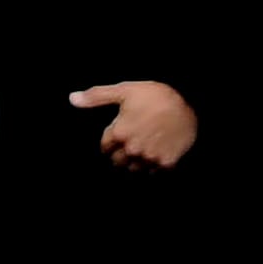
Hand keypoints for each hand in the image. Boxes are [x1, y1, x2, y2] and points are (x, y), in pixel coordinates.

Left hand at [70, 80, 197, 170]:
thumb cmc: (155, 94)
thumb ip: (96, 96)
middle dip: (120, 154)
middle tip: (130, 143)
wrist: (190, 100)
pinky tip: (156, 152)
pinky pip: (152, 173)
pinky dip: (152, 166)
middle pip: (117, 162)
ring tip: (142, 149)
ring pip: (133, 170)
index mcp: (118, 133)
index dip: (111, 140)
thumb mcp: (124, 90)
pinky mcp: (165, 163)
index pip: (104, 148)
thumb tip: (72, 99)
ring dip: (134, 162)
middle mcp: (132, 149)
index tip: (119, 133)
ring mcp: (149, 158)